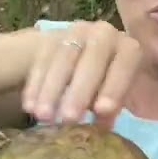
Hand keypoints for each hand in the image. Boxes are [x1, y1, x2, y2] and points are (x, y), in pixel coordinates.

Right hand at [21, 20, 142, 129]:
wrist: (85, 61)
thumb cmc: (108, 85)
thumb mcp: (116, 95)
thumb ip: (111, 108)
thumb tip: (101, 126)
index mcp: (128, 49)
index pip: (124, 63)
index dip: (113, 87)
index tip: (100, 112)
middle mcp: (104, 34)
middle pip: (92, 58)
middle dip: (79, 90)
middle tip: (67, 118)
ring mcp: (76, 32)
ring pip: (63, 58)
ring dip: (52, 89)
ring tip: (43, 116)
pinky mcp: (51, 38)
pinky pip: (41, 60)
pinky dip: (35, 85)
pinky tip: (29, 106)